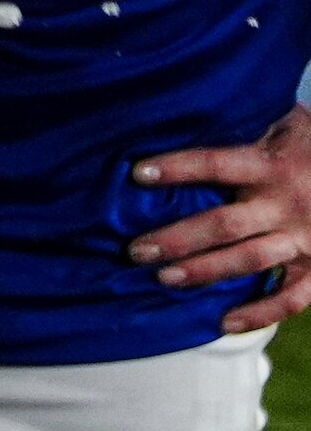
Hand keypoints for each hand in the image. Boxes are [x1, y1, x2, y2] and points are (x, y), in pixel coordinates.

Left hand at [131, 106, 310, 332]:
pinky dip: (260, 314)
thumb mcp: (289, 125)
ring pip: (248, 261)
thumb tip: (194, 107)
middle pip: (223, 224)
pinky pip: (292, 298)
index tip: (139, 173)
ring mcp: (305, 239)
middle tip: (136, 250)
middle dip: (177, 239)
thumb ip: (250, 123)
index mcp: (273, 165)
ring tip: (163, 278)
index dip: (179, 168)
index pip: (218, 165)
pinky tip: (224, 323)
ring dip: (204, 272)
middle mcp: (286, 204)